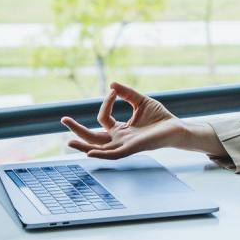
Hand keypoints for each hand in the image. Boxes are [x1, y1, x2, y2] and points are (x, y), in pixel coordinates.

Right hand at [60, 82, 186, 159]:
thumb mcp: (140, 101)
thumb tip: (112, 85)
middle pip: (92, 138)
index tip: (114, 91)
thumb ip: (127, 94)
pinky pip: (113, 154)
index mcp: (120, 129)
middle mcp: (119, 139)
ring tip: (68, 142)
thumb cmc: (160, 118)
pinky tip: (90, 153)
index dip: (106, 102)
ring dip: (83, 146)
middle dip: (77, 130)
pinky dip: (101, 154)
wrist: (176, 128)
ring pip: (98, 149)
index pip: (103, 117)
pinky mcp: (132, 149)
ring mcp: (124, 145)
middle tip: (63, 119)